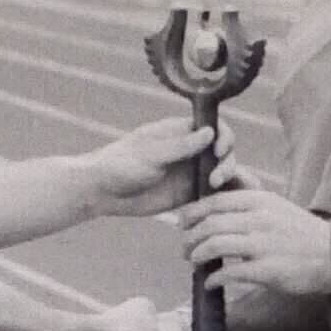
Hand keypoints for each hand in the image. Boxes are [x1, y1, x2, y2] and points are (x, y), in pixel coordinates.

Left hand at [91, 117, 239, 216]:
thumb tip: (210, 132)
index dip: (224, 137)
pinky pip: (211, 194)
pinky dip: (219, 196)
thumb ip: (181, 145)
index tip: (219, 150)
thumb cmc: (121, 164)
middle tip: (215, 177)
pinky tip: (217, 202)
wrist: (103, 191)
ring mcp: (190, 172)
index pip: (214, 127)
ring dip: (226, 178)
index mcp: (180, 132)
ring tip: (213, 186)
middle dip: (227, 162)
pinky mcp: (187, 194)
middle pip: (223, 151)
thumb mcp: (151, 154)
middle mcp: (190, 150)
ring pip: (221, 172)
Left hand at [178, 190, 330, 294]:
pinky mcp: (267, 269)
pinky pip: (229, 273)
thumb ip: (248, 209)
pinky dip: (213, 278)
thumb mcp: (277, 209)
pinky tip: (210, 283)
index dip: (193, 212)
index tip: (183, 223)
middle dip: (190, 237)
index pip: (215, 201)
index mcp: (261, 200)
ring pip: (215, 245)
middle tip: (184, 248)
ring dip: (198, 255)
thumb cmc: (302, 235)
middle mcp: (260, 219)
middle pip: (210, 224)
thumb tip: (215, 216)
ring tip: (194, 262)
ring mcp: (263, 244)